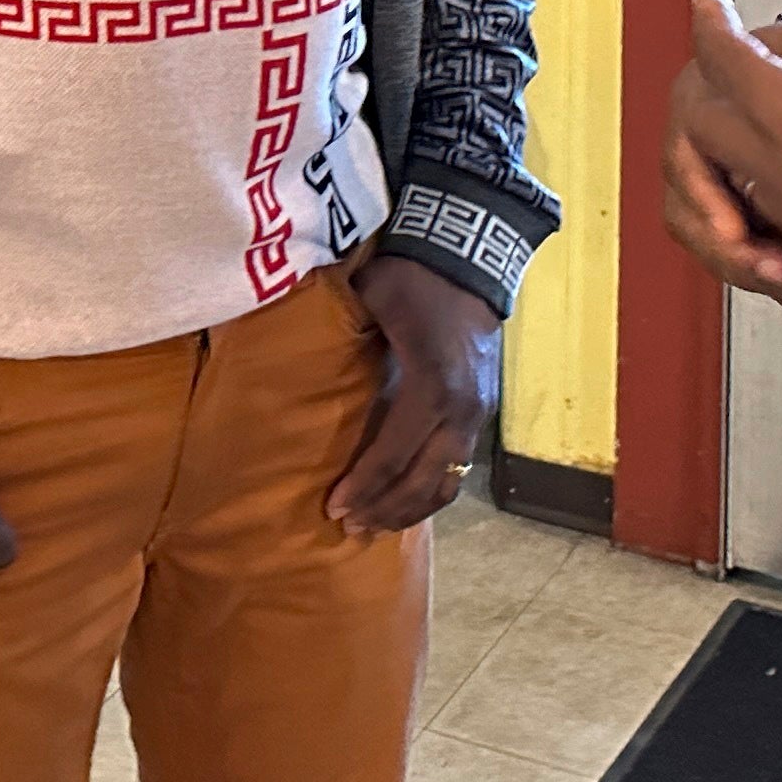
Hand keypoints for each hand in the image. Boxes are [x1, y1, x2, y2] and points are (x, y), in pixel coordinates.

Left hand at [330, 257, 499, 533]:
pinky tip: (406, 502)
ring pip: (447, 483)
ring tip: (375, 525)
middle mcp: (461, 410)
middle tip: (348, 526)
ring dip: (410, 508)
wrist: (468, 255)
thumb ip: (345, 339)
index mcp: (431, 386)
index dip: (363, 485)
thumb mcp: (372, 301)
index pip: (394, 453)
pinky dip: (432, 491)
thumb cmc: (412, 277)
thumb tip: (299, 367)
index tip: (332, 507)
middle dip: (384, 508)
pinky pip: (458, 467)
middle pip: (423, 481)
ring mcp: (477, 414)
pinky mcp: (482, 413)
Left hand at [675, 0, 781, 294]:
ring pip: (730, 178)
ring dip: (728, 146)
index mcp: (781, 108)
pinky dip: (765, 194)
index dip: (711, 20)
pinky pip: (768, 222)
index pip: (719, 55)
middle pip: (702, 123)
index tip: (709, 1)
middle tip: (723, 59)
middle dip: (706, 84)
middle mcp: (772, 164)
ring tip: (754, 120)